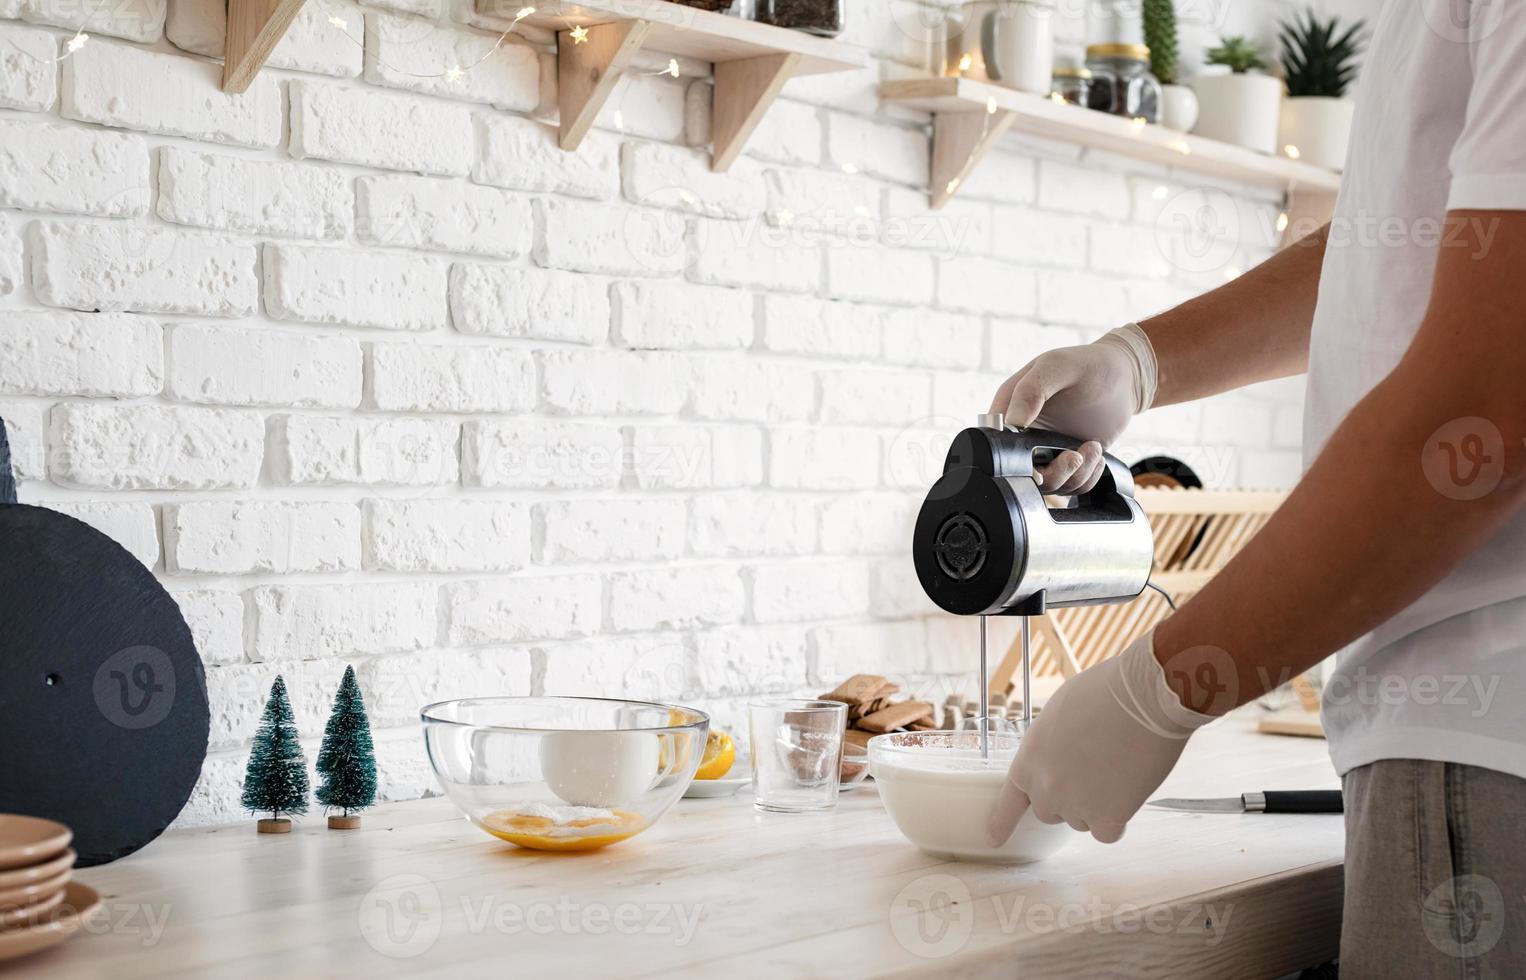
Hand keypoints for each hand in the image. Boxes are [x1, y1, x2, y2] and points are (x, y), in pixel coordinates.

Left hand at [986, 630, 1213, 845]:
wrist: (1141, 699)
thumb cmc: (1103, 694)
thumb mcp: (1058, 714)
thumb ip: (1050, 746)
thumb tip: (1062, 760)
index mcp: (1029, 758)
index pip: (1010, 799)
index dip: (1002, 822)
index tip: (993, 840)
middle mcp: (1046, 787)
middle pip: (1049, 811)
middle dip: (1066, 797)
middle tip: (1091, 770)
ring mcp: (1076, 805)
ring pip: (1081, 822)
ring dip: (1094, 806)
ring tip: (1115, 770)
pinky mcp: (1108, 817)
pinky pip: (1107, 834)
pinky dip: (1117, 820)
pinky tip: (1127, 793)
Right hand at [987, 324, 1155, 492]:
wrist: (1124, 376)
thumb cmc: (1086, 364)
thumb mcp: (1055, 367)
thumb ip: (1029, 391)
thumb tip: (1011, 424)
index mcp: (1010, 409)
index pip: (994, 443)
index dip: (1010, 457)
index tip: (1036, 456)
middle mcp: (1024, 434)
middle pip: (1021, 474)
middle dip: (1051, 473)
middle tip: (1074, 455)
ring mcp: (1047, 450)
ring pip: (1050, 484)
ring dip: (1074, 474)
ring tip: (1092, 448)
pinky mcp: (1069, 460)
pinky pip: (1072, 486)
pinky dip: (1086, 478)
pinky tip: (1095, 453)